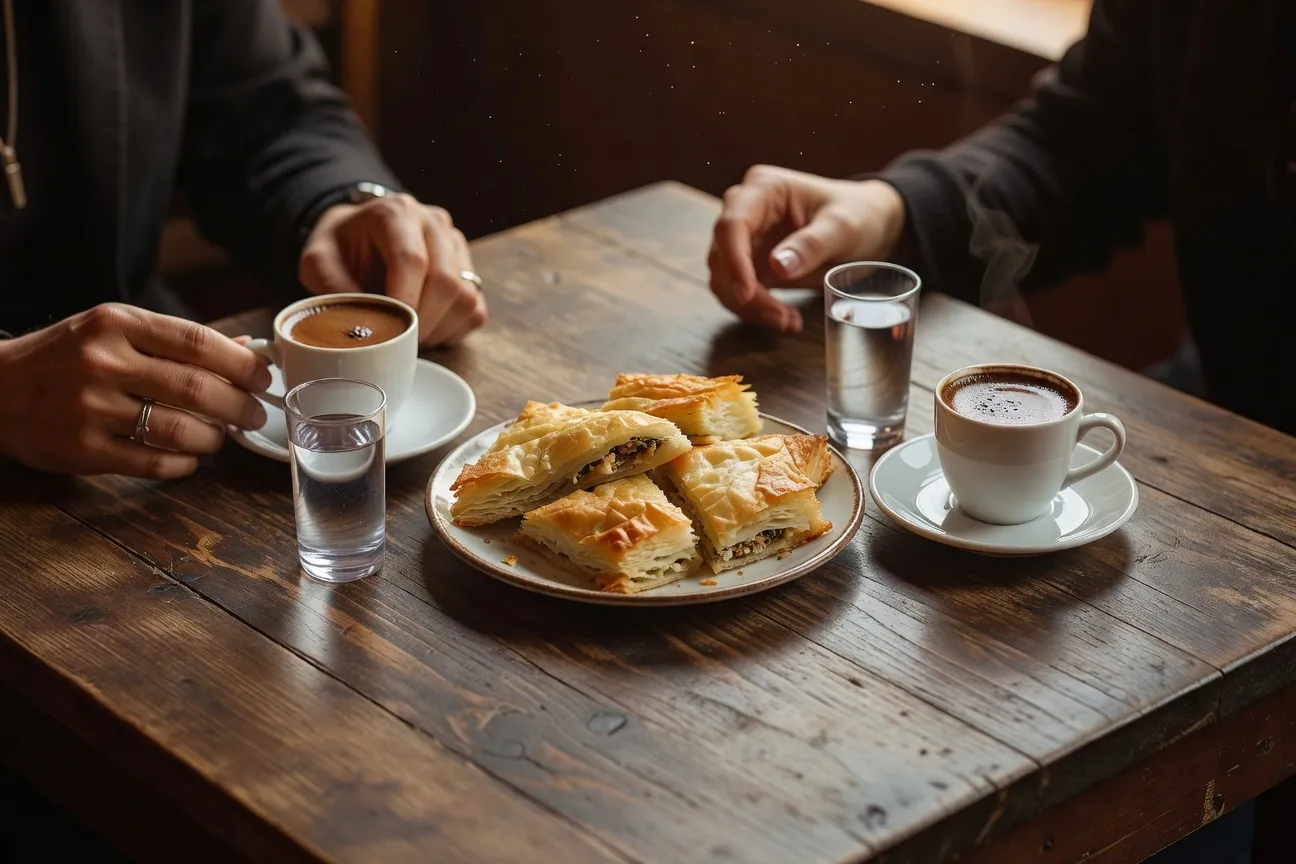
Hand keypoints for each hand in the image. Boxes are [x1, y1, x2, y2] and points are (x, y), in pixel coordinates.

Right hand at [0, 304, 269, 477]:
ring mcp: (91, 408)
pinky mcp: (82, 450)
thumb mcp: (111, 330)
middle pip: (197, 388)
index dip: (241, 364)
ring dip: (213, 438)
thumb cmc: (63, 356)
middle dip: (239, 406)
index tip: (263, 378)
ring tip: (220, 438)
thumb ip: (173, 340)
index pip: (197, 341)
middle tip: (253, 415)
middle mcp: (104, 362)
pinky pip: (152, 462)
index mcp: (116, 324)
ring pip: (179, 429)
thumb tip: (241, 350)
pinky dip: (183, 464)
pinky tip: (189, 459)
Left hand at [299, 194, 486, 345]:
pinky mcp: (469, 271)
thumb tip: (357, 326)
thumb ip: (331, 287)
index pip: (412, 259)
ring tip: (410, 339)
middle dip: (422, 322)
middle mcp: (434, 224)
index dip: (403, 301)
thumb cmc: (342, 248)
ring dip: (438, 329)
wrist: (361, 236)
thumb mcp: (318, 261)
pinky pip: (475, 311)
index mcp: (396, 213)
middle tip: (399, 343)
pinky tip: (427, 332)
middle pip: (445, 280)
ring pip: (465, 298)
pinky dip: (453, 331)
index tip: (390, 331)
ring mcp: (456, 247)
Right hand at [707, 166, 907, 333]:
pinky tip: (785, 319)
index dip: (734, 261)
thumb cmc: (859, 215)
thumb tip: (778, 266)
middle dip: (746, 293)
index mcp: (764, 189)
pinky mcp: (750, 264)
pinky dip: (755, 311)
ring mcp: (745, 239)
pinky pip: (737, 292)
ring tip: (788, 321)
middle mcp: (746, 210)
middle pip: (722, 256)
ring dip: (750, 307)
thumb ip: (812, 244)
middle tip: (781, 318)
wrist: (870, 226)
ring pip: (724, 279)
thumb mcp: (843, 227)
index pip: (732, 224)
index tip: (748, 293)